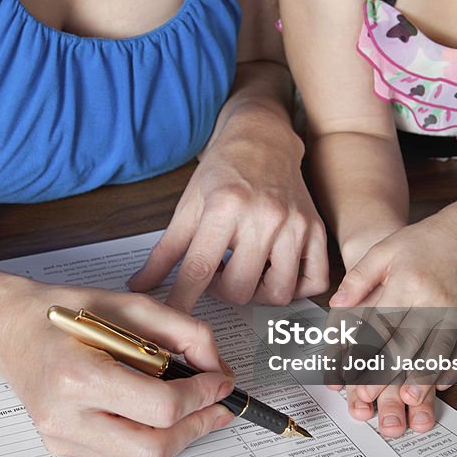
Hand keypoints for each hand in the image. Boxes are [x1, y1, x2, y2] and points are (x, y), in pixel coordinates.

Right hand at [0, 280, 235, 456]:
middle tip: (217, 406)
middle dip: (196, 428)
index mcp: (78, 374)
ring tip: (189, 405)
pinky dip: (146, 434)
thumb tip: (218, 369)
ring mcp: (60, 438)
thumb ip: (183, 333)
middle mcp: (65, 415)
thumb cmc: (64, 311)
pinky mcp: (61, 448)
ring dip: (176, 434)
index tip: (221, 382)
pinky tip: (148, 409)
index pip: (160, 406)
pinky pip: (121, 454)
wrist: (10, 328)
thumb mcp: (130, 305)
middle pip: (154, 450)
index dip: (202, 397)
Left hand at [128, 114, 328, 311]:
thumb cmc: (223, 172)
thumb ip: (165, 250)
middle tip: (217, 271)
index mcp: (225, 207)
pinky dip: (295, 288)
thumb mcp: (189, 206)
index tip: (174, 316)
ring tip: (245, 270)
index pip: (200, 268)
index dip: (183, 299)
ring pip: (278, 293)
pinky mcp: (317, 230)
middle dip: (222, 291)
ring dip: (257, 293)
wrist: (262, 140)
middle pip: (240, 289)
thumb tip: (139, 284)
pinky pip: (314, 281)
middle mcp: (264, 216)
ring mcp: (295, 224)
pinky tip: (275, 272)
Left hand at [330, 211, 456, 436]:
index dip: (366, 350)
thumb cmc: (419, 244)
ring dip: (424, 376)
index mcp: (408, 283)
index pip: (383, 323)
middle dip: (390, 371)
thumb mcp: (382, 251)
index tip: (352, 371)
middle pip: (410, 342)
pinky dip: (455, 368)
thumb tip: (336, 304)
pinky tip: (444, 383)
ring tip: (410, 397)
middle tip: (373, 394)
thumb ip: (358, 278)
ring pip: (439, 350)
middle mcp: (434, 300)